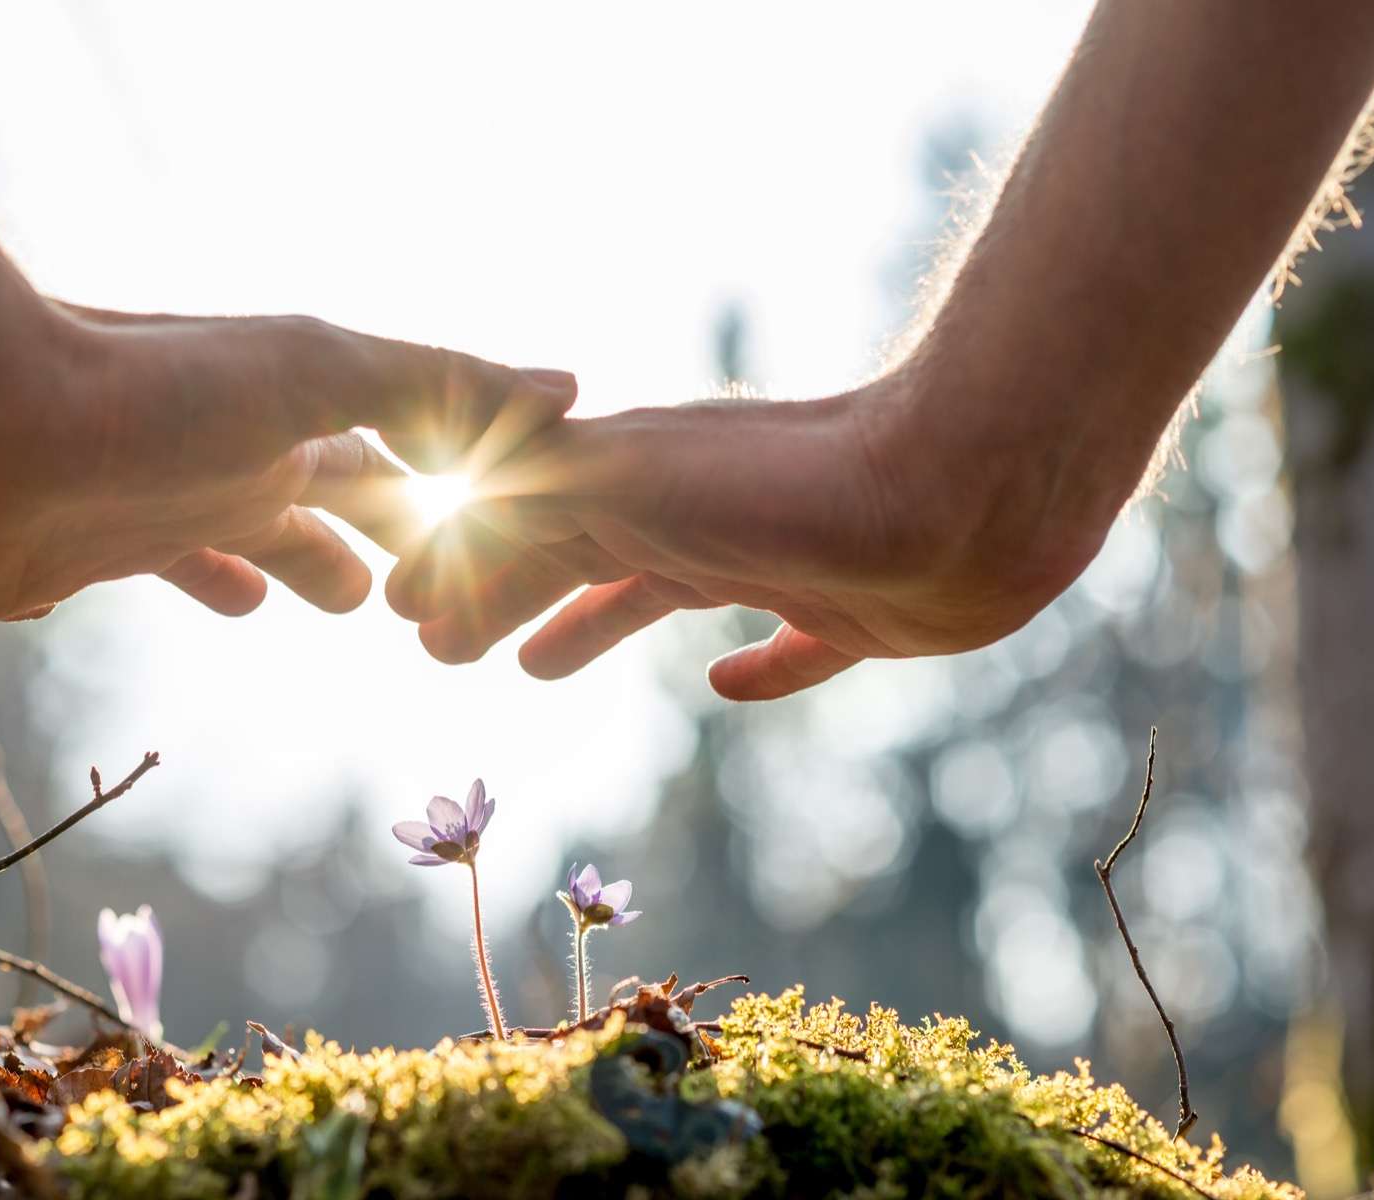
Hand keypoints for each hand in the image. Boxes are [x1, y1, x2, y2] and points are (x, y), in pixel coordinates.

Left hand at [0, 302, 576, 621]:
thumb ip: (436, 383)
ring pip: (247, 538)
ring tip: (334, 600)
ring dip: (294, 562)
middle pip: (326, 500)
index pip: (393, 459)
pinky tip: (214, 602)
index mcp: (289, 419)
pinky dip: (199, 586)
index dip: (448, 496)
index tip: (501, 533)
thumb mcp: (314, 372)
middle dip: (379, 535)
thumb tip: (571, 386)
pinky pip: (157, 573)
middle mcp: (230, 456)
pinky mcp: (83, 557)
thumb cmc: (150, 393)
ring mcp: (157, 505)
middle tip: (425, 590)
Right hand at [388, 368, 1110, 698]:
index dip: (459, 573)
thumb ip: (528, 508)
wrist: (969, 482)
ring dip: (592, 625)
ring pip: (658, 595)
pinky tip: (730, 684)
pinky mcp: (858, 613)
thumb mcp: (623, 487)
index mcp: (634, 484)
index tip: (404, 618)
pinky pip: (790, 646)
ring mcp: (776, 558)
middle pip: (574, 560)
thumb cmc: (787, 488)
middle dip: (507, 595)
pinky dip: (754, 668)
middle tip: (447, 648)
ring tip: (540, 667)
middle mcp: (696, 513)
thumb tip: (437, 549)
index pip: (518, 531)